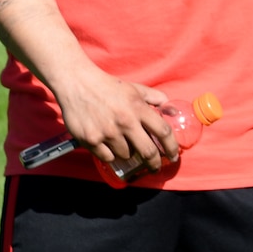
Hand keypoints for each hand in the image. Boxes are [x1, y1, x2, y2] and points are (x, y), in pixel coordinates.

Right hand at [50, 65, 176, 172]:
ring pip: (126, 155)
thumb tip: (173, 111)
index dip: (172, 147)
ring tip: (122, 143)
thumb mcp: (135, 88)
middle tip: (155, 167)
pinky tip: (107, 145)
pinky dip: (110, 154)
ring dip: (127, 153)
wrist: (78, 84)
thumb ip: (156, 98)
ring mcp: (108, 133)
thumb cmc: (109, 87)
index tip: (174, 156)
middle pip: (148, 151)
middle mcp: (125, 122)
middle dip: (154, 163)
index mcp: (138, 108)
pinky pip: (108, 157)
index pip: (164, 131)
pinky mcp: (91, 140)